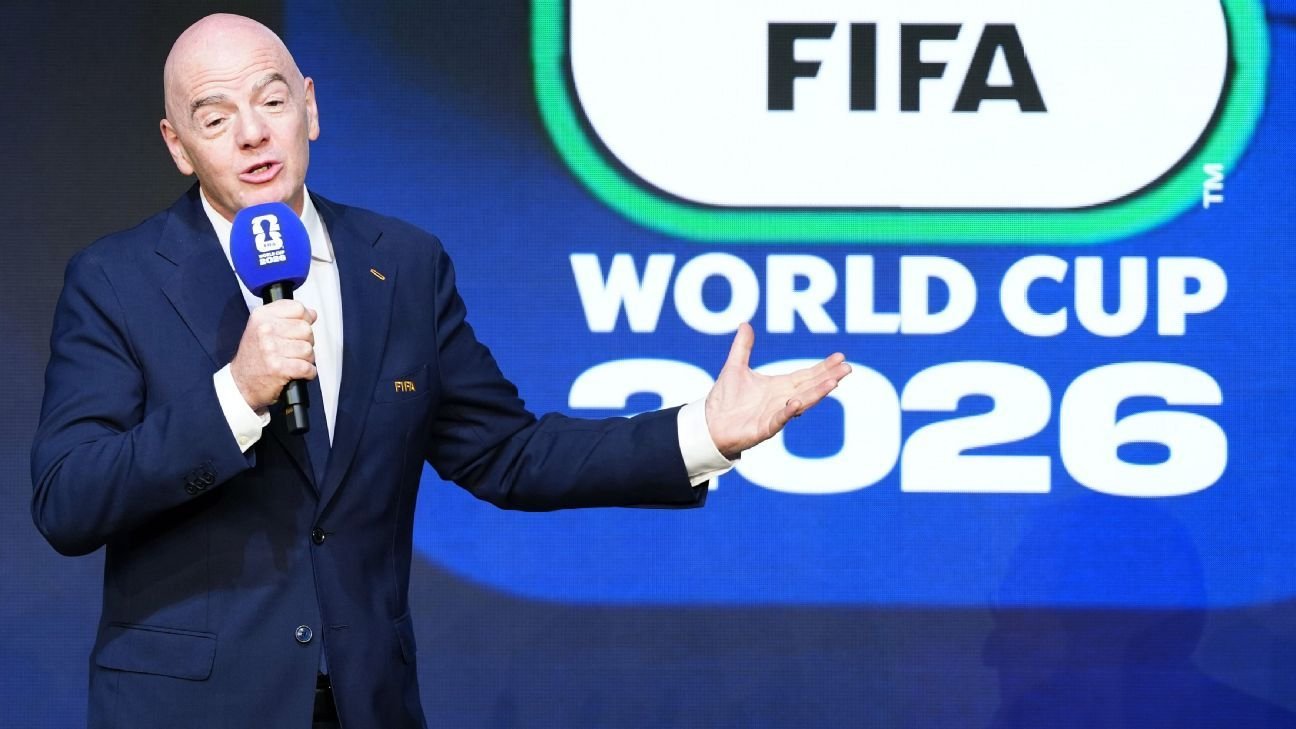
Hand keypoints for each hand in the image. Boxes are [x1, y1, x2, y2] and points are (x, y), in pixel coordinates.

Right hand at [229, 300, 317, 410]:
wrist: (240, 382)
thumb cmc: (254, 356)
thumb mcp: (262, 327)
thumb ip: (286, 316)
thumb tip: (312, 313)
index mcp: (262, 316)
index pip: (299, 309)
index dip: (305, 320)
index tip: (298, 329)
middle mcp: (265, 330)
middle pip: (306, 329)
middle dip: (305, 342)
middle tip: (292, 350)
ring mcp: (271, 349)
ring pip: (308, 349)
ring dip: (306, 359)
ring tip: (292, 361)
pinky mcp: (278, 368)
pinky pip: (307, 367)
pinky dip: (308, 373)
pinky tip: (297, 372)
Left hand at [705, 323, 850, 459]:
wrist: (709, 425)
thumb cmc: (725, 400)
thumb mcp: (734, 367)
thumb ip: (742, 347)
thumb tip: (745, 324)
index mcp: (778, 387)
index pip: (806, 375)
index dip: (823, 367)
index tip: (840, 357)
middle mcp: (781, 401)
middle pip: (810, 387)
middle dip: (828, 377)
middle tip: (847, 368)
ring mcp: (775, 415)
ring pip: (801, 403)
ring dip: (817, 393)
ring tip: (833, 383)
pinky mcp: (763, 429)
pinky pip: (778, 420)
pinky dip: (788, 412)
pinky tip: (797, 403)